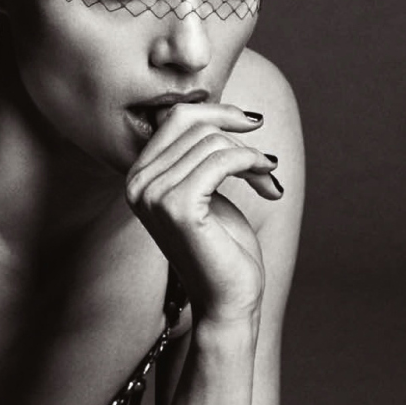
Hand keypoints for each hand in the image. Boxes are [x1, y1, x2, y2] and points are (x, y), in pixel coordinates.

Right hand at [124, 103, 278, 325]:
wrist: (227, 299)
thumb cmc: (221, 247)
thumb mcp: (207, 188)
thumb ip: (199, 152)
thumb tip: (214, 105)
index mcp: (138, 177)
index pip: (175, 118)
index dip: (219, 113)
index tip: (251, 125)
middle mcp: (136, 184)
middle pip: (194, 124)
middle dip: (239, 136)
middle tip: (266, 163)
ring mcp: (153, 196)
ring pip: (213, 142)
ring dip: (252, 157)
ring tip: (268, 180)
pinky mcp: (177, 207)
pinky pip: (222, 161)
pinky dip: (252, 165)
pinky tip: (268, 186)